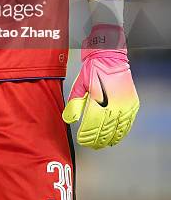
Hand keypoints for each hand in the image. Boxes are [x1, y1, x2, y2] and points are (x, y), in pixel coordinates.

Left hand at [62, 24, 138, 148]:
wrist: (110, 56)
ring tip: (101, 144)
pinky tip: (116, 136)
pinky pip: (128, 123)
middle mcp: (113, 105)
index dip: (87, 136)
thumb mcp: (80, 83)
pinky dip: (121, 132)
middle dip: (96, 140)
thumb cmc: (94, 68)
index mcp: (98, 100)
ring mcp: (124, 105)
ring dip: (109, 139)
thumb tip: (68, 118)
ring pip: (117, 129)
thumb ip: (74, 102)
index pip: (92, 126)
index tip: (82, 140)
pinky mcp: (132, 104)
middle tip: (90, 144)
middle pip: (105, 130)